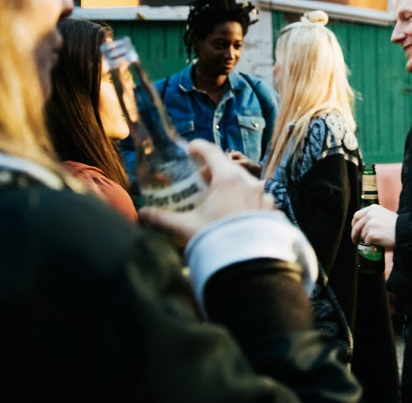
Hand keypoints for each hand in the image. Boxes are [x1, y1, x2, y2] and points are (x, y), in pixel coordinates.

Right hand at [140, 140, 274, 240]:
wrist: (247, 264)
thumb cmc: (216, 240)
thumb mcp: (185, 227)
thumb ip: (161, 218)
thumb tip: (141, 214)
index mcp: (228, 179)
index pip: (212, 152)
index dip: (199, 147)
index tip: (190, 148)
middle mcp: (249, 182)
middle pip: (228, 167)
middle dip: (213, 170)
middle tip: (199, 180)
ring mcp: (263, 195)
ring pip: (244, 181)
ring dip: (230, 184)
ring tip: (217, 197)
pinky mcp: (270, 209)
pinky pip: (256, 197)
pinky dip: (245, 199)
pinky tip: (236, 211)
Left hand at [350, 204, 396, 247]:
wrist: (405, 230)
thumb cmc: (396, 224)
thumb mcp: (383, 214)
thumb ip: (373, 216)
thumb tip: (362, 224)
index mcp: (372, 208)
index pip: (356, 216)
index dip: (354, 224)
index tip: (354, 229)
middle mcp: (370, 215)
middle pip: (356, 226)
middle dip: (354, 234)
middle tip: (355, 240)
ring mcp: (370, 225)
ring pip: (362, 235)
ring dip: (366, 239)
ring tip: (376, 239)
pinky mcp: (372, 234)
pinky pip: (366, 242)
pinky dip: (371, 244)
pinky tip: (379, 241)